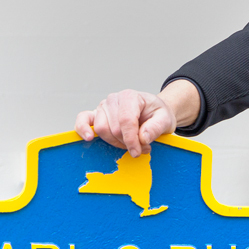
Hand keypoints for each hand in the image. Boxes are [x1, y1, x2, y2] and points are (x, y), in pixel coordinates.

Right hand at [74, 80, 200, 155]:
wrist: (152, 111)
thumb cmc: (157, 114)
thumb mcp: (165, 120)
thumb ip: (155, 128)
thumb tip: (142, 138)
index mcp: (130, 96)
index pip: (126, 120)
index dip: (131, 139)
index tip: (138, 152)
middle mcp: (113, 100)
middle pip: (114, 128)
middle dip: (127, 143)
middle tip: (142, 148)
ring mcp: (102, 107)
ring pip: (102, 130)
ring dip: (115, 142)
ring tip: (131, 145)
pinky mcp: (95, 115)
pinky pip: (83, 120)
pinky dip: (82, 129)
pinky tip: (88, 138)